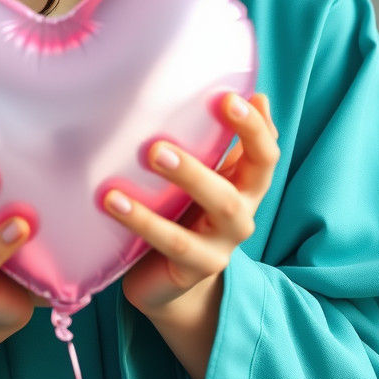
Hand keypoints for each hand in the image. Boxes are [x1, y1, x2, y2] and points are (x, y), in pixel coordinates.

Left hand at [101, 92, 279, 318]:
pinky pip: (173, 242)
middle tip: (202, 103)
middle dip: (235, 140)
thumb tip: (252, 95)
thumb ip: (216, 141)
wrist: (167, 284)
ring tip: (152, 152)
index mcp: (245, 184)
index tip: (231, 96)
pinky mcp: (195, 267)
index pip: (266, 151)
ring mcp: (224, 242)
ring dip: (189, 174)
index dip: (256, 125)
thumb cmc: (183, 215)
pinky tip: (113, 200)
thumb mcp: (200, 178)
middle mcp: (243, 211)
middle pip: (257, 174)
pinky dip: (142, 219)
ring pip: (221, 205)